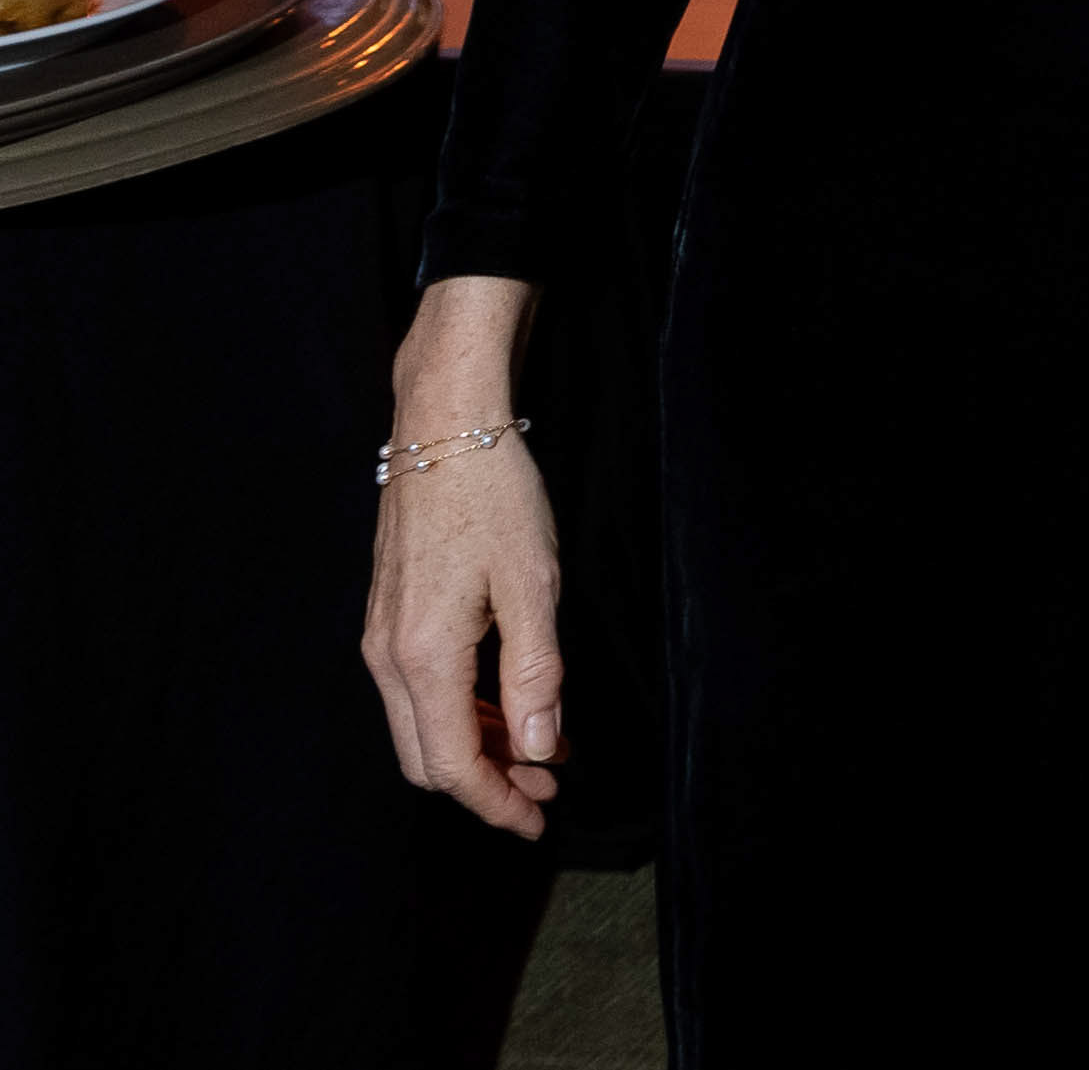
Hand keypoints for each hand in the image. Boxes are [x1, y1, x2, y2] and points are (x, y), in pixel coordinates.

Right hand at [361, 276, 564, 838]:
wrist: (442, 427)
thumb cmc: (493, 496)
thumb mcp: (533, 584)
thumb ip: (535, 672)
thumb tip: (540, 748)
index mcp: (422, 656)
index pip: (452, 764)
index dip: (494, 802)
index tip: (538, 821)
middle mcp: (388, 657)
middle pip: (428, 757)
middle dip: (487, 784)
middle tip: (547, 791)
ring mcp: (382, 637)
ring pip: (424, 725)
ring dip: (480, 747)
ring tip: (546, 749)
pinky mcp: (391, 617)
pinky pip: (422, 689)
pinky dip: (466, 710)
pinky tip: (514, 702)